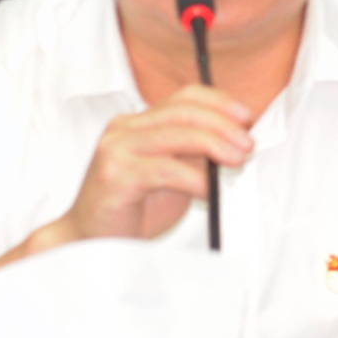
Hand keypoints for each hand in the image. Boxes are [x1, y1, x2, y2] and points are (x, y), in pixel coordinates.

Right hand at [46, 84, 254, 242]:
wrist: (90, 239)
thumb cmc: (130, 208)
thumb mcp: (169, 174)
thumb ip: (191, 154)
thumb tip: (233, 141)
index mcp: (136, 123)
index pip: (183, 98)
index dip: (218, 102)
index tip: (245, 117)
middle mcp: (124, 129)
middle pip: (182, 112)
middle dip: (222, 124)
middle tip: (247, 143)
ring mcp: (117, 149)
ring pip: (175, 134)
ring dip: (214, 144)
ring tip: (236, 160)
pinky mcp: (115, 174)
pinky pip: (164, 168)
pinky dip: (194, 176)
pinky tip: (208, 189)